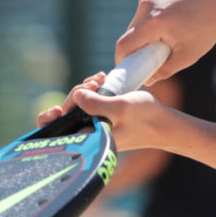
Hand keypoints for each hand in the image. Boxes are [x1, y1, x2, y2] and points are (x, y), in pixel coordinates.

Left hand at [36, 73, 176, 151]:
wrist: (165, 124)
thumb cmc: (145, 118)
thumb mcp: (119, 106)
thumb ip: (95, 103)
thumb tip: (75, 97)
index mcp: (89, 137)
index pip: (56, 133)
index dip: (51, 118)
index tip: (60, 108)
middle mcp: (89, 133)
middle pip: (66, 112)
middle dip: (77, 94)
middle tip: (94, 83)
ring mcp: (95, 125)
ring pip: (78, 105)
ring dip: (86, 89)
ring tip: (101, 79)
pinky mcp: (103, 117)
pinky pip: (90, 102)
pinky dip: (93, 90)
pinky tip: (102, 80)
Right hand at [116, 0, 215, 83]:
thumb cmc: (207, 27)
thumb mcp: (189, 55)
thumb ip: (165, 70)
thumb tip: (148, 80)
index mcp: (154, 22)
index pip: (125, 45)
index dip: (123, 61)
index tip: (129, 71)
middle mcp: (147, 4)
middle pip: (130, 34)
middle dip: (137, 49)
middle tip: (153, 58)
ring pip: (136, 22)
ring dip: (144, 34)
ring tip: (168, 36)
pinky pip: (144, 11)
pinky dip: (150, 20)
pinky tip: (169, 21)